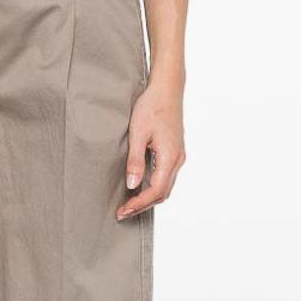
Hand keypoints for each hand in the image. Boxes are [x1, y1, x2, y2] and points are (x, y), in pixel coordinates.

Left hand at [116, 75, 185, 219]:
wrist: (166, 89)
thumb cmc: (152, 107)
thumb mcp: (138, 134)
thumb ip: (135, 161)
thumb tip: (132, 185)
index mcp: (170, 157)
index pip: (155, 191)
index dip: (138, 204)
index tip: (122, 211)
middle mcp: (177, 160)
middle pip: (162, 193)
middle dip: (142, 205)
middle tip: (122, 211)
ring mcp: (178, 156)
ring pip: (165, 186)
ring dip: (148, 197)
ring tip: (129, 202)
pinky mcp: (174, 152)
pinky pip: (166, 177)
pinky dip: (153, 187)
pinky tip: (139, 186)